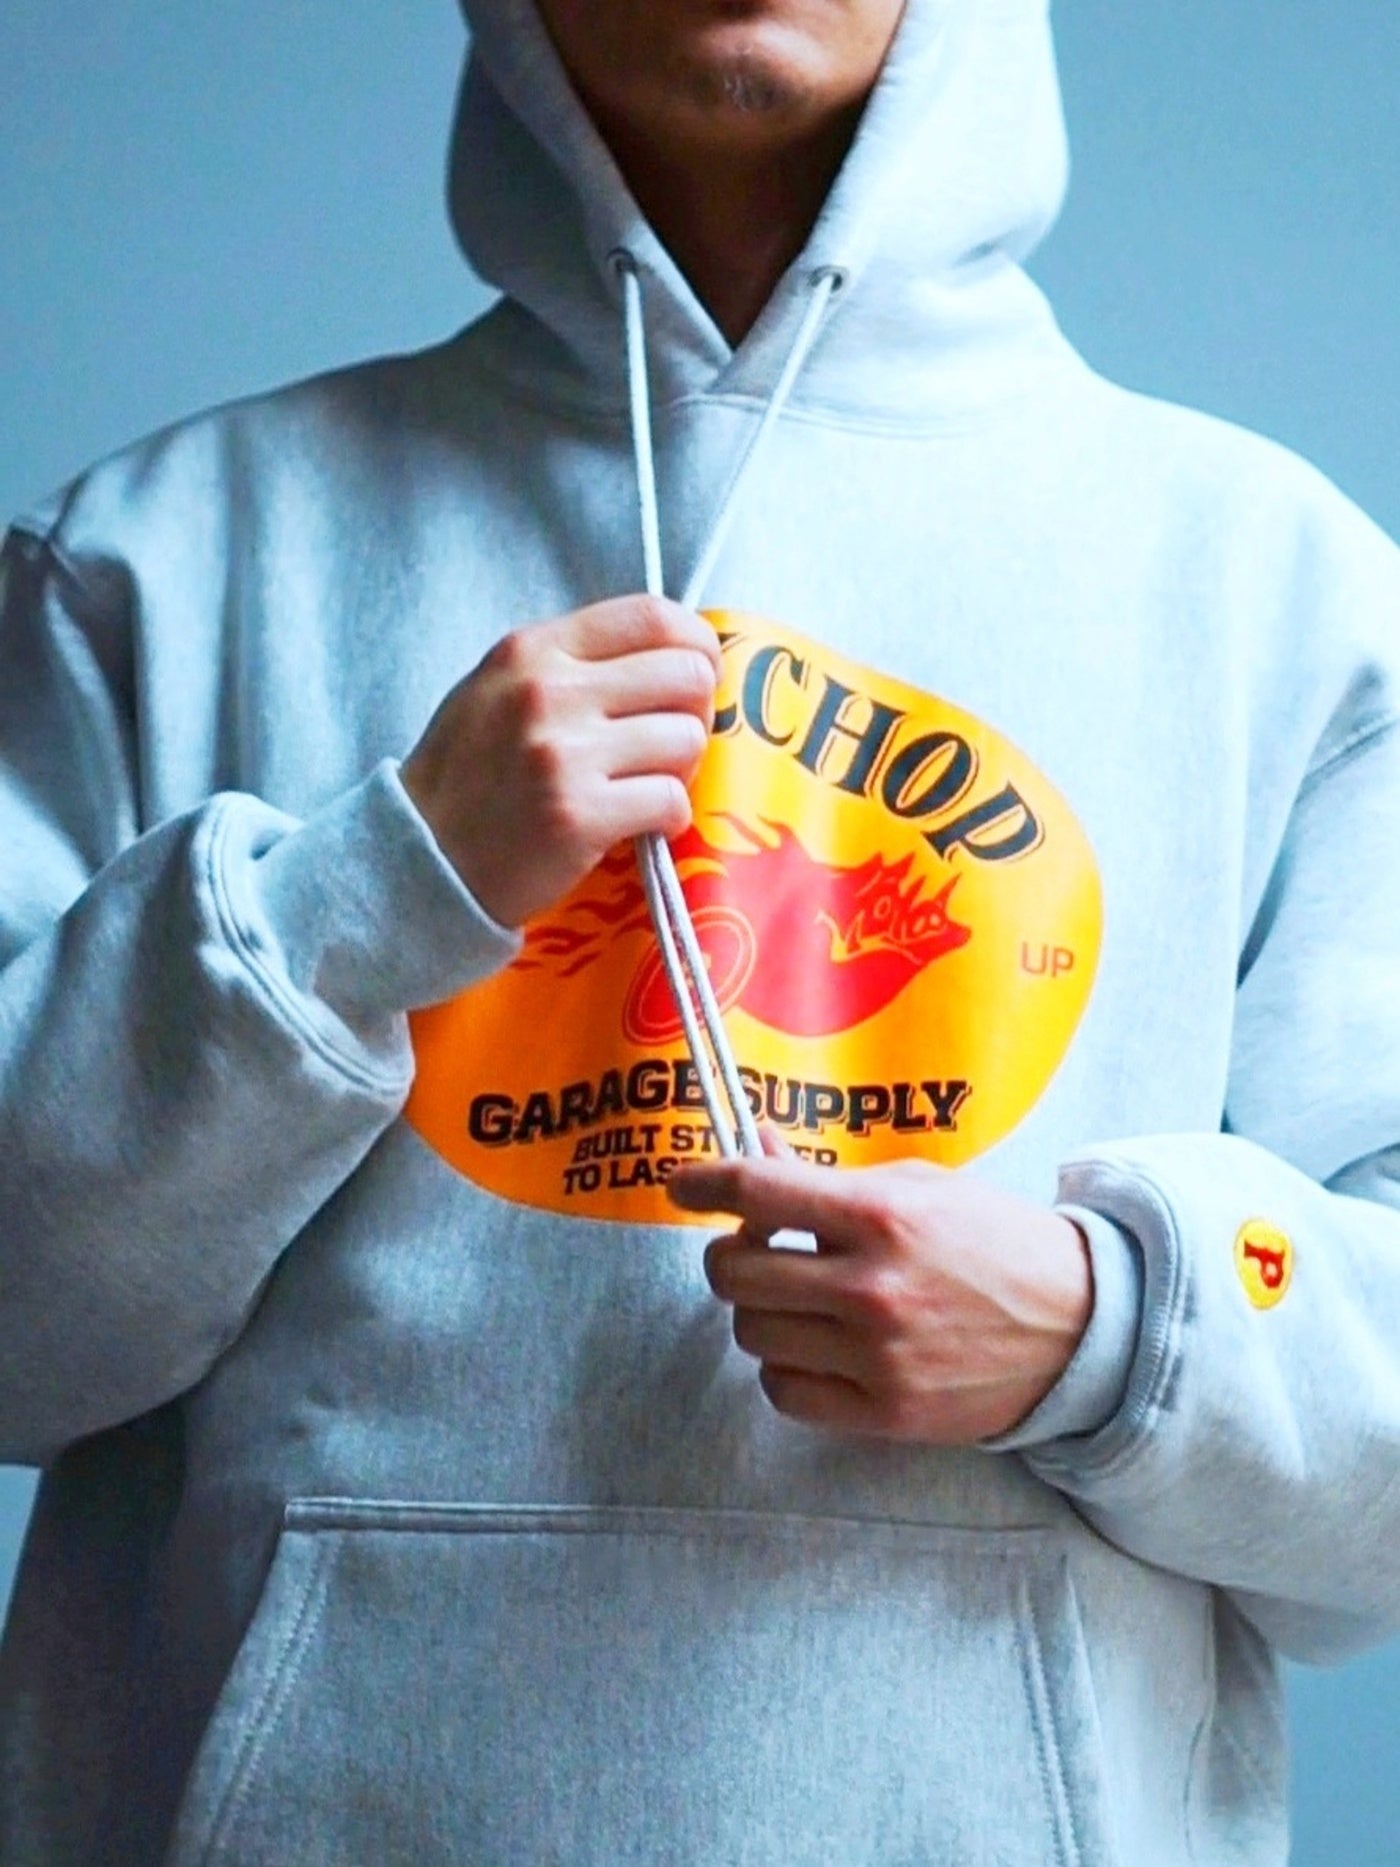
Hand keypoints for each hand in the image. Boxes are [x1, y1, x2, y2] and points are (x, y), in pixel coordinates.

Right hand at [401, 596, 720, 926]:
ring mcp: (564, 755)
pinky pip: (671, 802)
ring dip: (681, 771)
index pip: (653, 616)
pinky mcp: (579, 816)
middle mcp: (550, 692)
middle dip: (695, 713)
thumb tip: (670, 655)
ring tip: (646, 788)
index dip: (696, 645)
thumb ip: (573, 664)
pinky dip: (669, 819)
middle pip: (687, 675)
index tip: (697, 677)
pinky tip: (640, 826)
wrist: (418, 859)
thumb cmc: (468, 777)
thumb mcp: (499, 689)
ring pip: (687, 740)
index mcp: (535, 650)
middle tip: (669, 746)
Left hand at [667, 1146, 1091, 1444]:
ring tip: (798, 1300)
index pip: (756, 1190)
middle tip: (751, 1249)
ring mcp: (876, 1357)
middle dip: (728, 1256)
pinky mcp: (884, 1413)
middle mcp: (871, 1287)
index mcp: (881, 1215)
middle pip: (734, 1274)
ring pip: (752, 1335)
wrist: (1078, 1324)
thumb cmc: (993, 1241)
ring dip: (760, 1312)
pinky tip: (815, 1347)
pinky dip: (785, 1367)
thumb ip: (829, 1178)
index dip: (703, 1181)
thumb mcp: (917, 1185)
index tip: (681, 1182)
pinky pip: (784, 1392)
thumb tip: (758, 1151)